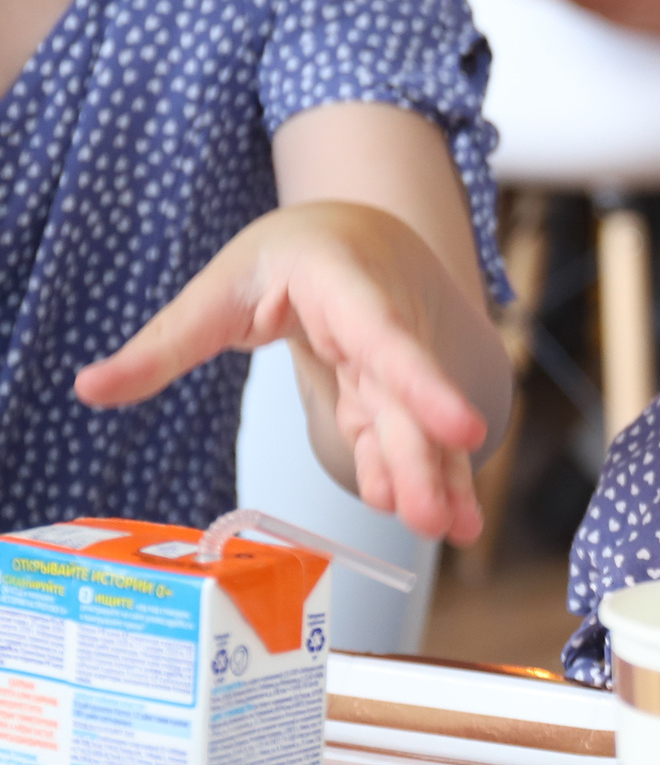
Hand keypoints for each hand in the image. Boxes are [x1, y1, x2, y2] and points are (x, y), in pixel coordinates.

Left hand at [74, 203, 491, 540]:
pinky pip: (406, 437)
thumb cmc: (285, 255)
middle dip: (424, 463)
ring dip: (439, 477)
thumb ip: (162, 345)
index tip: (464, 430)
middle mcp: (390, 326)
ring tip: (456, 532)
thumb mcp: (216, 289)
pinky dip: (423, 474)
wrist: (349, 232)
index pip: (391, 341)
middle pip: (406, 403)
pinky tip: (440, 516)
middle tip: (433, 521)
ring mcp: (396, 364)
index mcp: (348, 288)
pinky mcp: (390, 394)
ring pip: (417, 425)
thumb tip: (90, 389)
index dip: (428, 388)